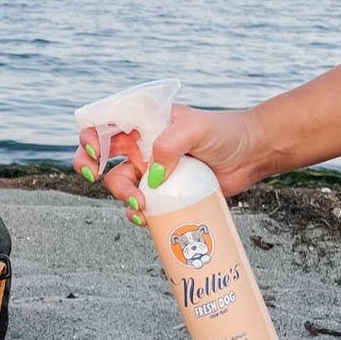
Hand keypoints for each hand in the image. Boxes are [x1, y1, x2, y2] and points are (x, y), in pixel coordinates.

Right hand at [74, 104, 265, 224]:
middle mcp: (142, 145)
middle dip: (88, 164)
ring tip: (142, 204)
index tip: (95, 152)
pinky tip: (146, 217)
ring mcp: (151, 170)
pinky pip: (139, 206)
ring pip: (119, 184)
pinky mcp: (163, 193)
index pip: (105, 122)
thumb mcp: (197, 129)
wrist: (252, 155)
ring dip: (122, 195)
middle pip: (100, 154)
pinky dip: (136, 214)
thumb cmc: (226, 133)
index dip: (90, 135)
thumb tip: (151, 175)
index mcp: (145, 122)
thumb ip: (170, 143)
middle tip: (94, 175)